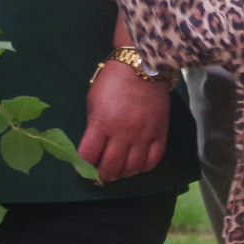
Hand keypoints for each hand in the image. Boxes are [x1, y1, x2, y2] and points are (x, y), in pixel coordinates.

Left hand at [79, 59, 170, 182]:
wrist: (142, 66)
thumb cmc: (112, 81)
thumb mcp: (93, 100)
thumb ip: (94, 124)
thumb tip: (95, 144)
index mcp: (102, 124)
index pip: (89, 155)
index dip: (84, 167)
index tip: (83, 170)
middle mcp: (123, 134)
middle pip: (111, 166)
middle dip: (103, 176)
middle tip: (101, 177)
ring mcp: (143, 135)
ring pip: (133, 167)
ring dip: (123, 174)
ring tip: (118, 173)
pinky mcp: (159, 133)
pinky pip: (153, 159)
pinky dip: (143, 167)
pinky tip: (137, 166)